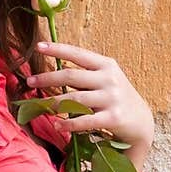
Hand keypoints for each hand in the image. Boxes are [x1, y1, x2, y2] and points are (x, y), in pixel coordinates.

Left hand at [26, 40, 154, 147]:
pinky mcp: (113, 118)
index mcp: (106, 65)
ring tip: (41, 105)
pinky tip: (57, 125)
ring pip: (75, 99)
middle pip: (71, 76)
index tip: (39, 46)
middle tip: (29, 81)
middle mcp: (109, 79)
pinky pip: (85, 121)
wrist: (141, 122)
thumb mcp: (106, 79)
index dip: (57, 49)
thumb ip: (85, 75)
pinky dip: (68, 124)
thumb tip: (52, 74)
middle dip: (47, 78)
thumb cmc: (116, 98)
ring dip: (54, 102)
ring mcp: (112, 98)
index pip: (78, 54)